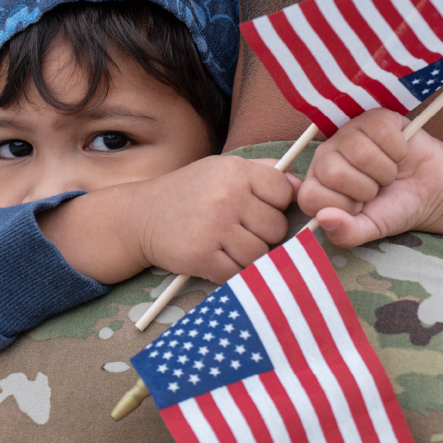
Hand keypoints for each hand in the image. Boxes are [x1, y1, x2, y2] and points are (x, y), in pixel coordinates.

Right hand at [128, 155, 299, 283]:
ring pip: (259, 254)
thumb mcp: (222, 169)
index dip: (275, 205)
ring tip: (226, 246)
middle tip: (238, 230)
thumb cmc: (189, 193)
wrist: (140, 215)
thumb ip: (263, 173)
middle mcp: (226, 196)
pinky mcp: (202, 256)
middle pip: (276, 228)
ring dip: (247, 256)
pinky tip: (215, 259)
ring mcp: (214, 227)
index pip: (284, 193)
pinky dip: (231, 272)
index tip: (256, 209)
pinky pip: (238, 273)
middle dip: (262, 234)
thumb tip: (302, 187)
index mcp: (235, 171)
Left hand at [298, 109, 442, 248]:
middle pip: (334, 172)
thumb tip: (324, 218)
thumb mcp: (369, 229)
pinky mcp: (373, 118)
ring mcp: (348, 133)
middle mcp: (326, 156)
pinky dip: (398, 150)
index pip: (310, 196)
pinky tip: (399, 155)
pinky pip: (382, 132)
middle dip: (365, 189)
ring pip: (360, 152)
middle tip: (376, 189)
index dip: (340, 206)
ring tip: (387, 174)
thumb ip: (345, 233)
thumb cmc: (393, 208)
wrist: (430, 190)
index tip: (358, 208)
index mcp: (317, 184)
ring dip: (384, 171)